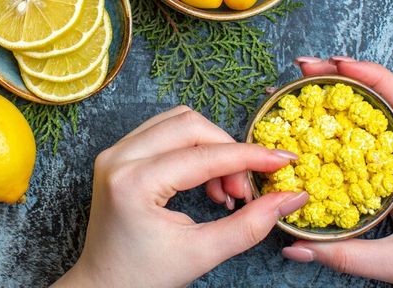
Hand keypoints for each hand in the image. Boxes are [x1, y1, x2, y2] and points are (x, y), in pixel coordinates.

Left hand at [54, 106, 308, 286]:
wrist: (102, 285)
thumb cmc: (144, 276)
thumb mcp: (201, 254)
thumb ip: (249, 225)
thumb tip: (291, 197)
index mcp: (133, 183)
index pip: (203, 155)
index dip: (249, 156)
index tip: (284, 161)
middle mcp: (118, 158)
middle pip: (190, 125)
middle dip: (228, 151)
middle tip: (244, 191)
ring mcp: (114, 152)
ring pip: (177, 121)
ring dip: (211, 147)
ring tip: (224, 189)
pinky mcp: (117, 154)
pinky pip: (163, 131)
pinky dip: (192, 148)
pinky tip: (205, 181)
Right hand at [283, 57, 392, 286]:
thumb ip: (346, 255)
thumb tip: (294, 247)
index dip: (371, 77)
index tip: (336, 64)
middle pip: (387, 97)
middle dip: (347, 76)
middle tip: (306, 68)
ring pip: (379, 112)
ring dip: (345, 92)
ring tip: (308, 83)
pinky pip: (372, 134)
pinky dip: (346, 118)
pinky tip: (321, 117)